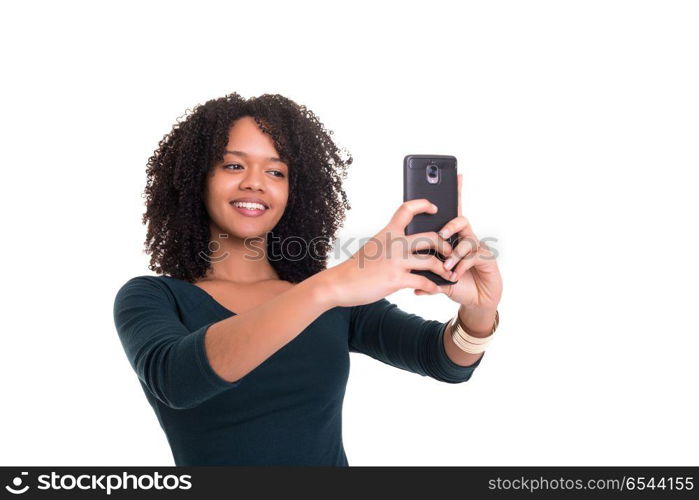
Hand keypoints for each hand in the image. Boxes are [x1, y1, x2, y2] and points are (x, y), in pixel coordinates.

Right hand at [323, 198, 455, 307]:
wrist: (340, 283)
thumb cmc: (357, 267)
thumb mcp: (374, 247)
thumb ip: (391, 244)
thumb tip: (408, 247)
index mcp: (388, 232)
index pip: (407, 209)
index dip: (423, 204)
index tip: (434, 207)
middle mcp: (394, 243)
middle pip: (431, 237)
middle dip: (446, 245)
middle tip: (450, 252)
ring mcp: (396, 261)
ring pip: (432, 261)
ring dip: (445, 269)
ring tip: (449, 274)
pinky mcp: (396, 279)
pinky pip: (423, 282)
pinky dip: (434, 286)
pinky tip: (437, 289)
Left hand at [414, 173, 502, 310]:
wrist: (475, 300)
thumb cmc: (455, 283)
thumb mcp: (434, 275)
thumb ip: (421, 270)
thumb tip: (400, 271)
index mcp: (451, 237)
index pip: (452, 211)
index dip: (456, 193)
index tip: (458, 175)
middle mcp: (465, 238)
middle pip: (460, 220)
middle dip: (451, 225)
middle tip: (442, 234)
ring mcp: (477, 247)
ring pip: (467, 239)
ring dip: (454, 253)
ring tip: (446, 266)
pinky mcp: (487, 258)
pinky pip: (474, 256)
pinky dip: (462, 266)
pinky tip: (455, 275)